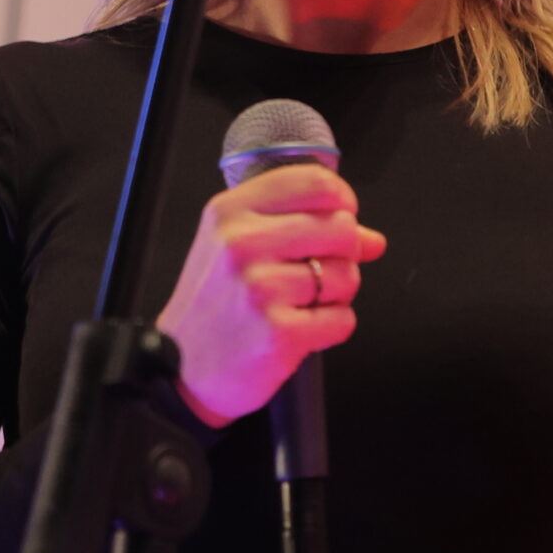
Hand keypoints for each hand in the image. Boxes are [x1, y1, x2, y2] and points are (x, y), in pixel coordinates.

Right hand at [155, 163, 385, 426]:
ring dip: (337, 294)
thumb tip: (372, 239)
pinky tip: (302, 330)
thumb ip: (302, 228)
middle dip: (344, 253)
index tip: (339, 218)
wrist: (180, 369)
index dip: (341, 201)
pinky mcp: (279, 333)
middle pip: (340, 227)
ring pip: (347, 275)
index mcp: (230, 211)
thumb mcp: (239, 248)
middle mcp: (242, 243)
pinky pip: (343, 319)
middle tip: (318, 272)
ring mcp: (260, 288)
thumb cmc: (215, 303)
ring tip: (303, 304)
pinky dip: (332, 327)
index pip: (314, 182)